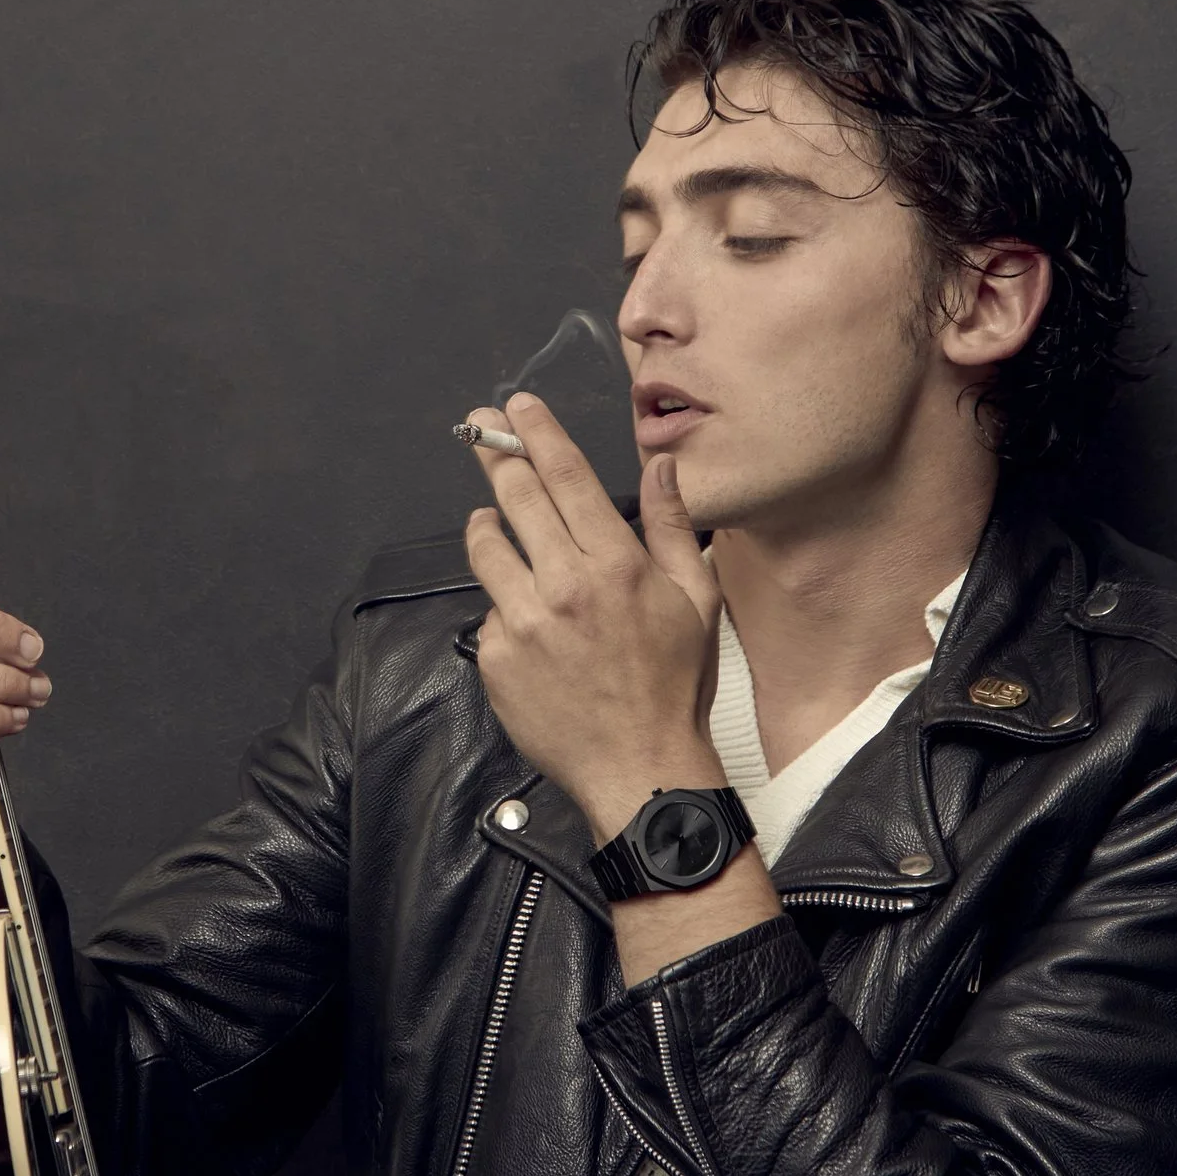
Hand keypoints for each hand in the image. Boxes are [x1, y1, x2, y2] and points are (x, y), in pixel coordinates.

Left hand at [463, 395, 726, 842]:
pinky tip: (528, 623)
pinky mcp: (497, 657)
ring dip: (487, 525)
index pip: (566, 477)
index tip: (517, 407)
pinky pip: (491, 611)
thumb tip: (661, 467)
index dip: (538, 434)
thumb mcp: (696, 600)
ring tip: (492, 520)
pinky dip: (504, 605)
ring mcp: (524, 622)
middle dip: (496, 455)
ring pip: (486, 549)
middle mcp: (564, 585)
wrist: (640, 768)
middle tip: (480, 428)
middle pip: (516, 498)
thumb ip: (673, 526)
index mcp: (616, 564)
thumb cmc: (674, 686)